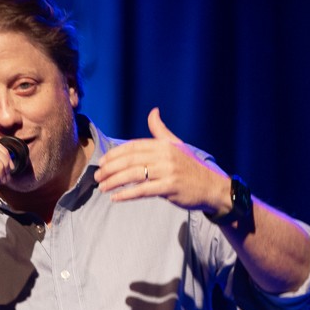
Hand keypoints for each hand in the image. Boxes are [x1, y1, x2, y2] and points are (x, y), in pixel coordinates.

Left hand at [94, 107, 228, 214]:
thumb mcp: (177, 145)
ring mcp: (168, 171)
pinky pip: (143, 190)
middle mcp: (165, 155)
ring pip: (133, 175)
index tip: (102, 162)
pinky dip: (127, 194)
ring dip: (114, 181)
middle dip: (110, 168)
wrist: (212, 187)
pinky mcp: (170, 187)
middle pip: (130, 160)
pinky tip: (115, 198)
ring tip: (102, 187)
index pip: (133, 147)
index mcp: (163, 144)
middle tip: (97, 176)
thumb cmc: (190, 168)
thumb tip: (153, 112)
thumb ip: (161, 130)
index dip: (115, 154)